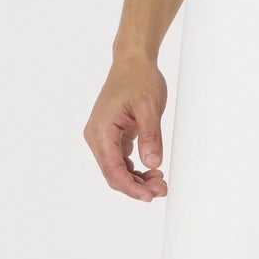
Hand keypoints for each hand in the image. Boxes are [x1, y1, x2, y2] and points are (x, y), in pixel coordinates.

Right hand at [84, 58, 167, 200]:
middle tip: (161, 189)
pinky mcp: (111, 135)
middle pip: (112, 173)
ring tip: (160, 182)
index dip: (130, 187)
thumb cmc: (139, 79)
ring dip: (136, 179)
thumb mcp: (149, 107)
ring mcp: (102, 136)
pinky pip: (119, 160)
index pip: (112, 169)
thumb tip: (152, 163)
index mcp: (101, 130)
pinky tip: (152, 171)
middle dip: (136, 186)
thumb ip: (150, 136)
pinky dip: (134, 168)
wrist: (132, 62)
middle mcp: (96, 135)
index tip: (149, 196)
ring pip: (116, 169)